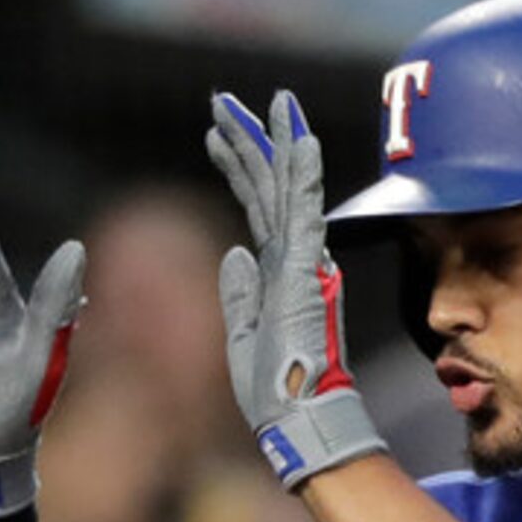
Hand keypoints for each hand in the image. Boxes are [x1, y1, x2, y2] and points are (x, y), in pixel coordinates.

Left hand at [205, 91, 387, 490]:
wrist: (295, 420)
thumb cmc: (272, 390)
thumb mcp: (240, 335)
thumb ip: (238, 293)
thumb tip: (232, 253)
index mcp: (276, 273)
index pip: (254, 207)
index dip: (236, 167)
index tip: (214, 135)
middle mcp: (293, 260)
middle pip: (267, 188)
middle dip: (246, 142)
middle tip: (221, 101)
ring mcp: (303, 263)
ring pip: (287, 189)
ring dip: (273, 143)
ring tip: (261, 101)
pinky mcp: (306, 274)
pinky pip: (306, 214)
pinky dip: (304, 176)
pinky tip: (299, 140)